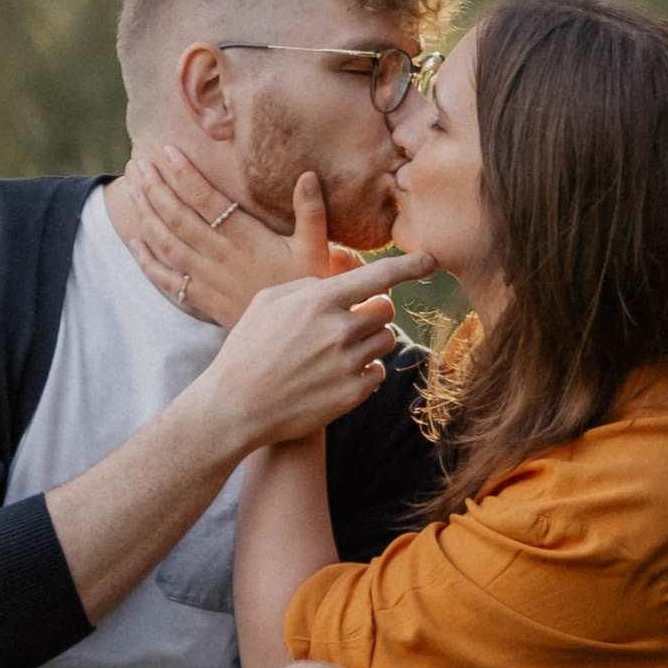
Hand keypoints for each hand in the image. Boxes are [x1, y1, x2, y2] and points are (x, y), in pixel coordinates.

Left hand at [124, 150, 356, 329]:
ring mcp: (205, 278)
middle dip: (155, 188)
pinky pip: (166, 279)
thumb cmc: (305, 288)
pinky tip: (135, 242)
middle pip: (177, 217)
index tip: (167, 151)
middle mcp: (218, 256)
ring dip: (146, 215)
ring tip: (132, 189)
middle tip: (138, 163)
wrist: (292, 340)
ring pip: (167, 243)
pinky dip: (147, 261)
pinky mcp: (201, 298)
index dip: (184, 175)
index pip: (206, 200)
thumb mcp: (315, 249)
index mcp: (244, 238)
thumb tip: (307, 175)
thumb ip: (311, 212)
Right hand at [195, 241, 431, 452]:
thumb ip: (308, 285)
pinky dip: (364, 371)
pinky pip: (378, 372)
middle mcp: (339, 330)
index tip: (431, 260)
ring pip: (386, 341)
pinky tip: (336, 375)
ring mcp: (349, 364)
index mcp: (319, 301)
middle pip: (386, 309)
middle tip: (351, 321)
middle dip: (374, 312)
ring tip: (339, 351)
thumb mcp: (267, 302)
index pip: (379, 276)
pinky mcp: (353, 394)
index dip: (410, 266)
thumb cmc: (247, 349)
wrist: (236, 407)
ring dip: (371, 342)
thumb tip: (339, 280)